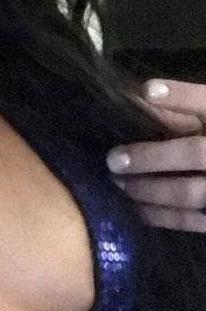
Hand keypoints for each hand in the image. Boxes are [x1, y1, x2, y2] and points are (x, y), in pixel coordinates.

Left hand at [106, 79, 205, 231]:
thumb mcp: (204, 119)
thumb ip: (182, 110)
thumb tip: (138, 97)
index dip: (180, 95)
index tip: (147, 90)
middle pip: (196, 153)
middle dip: (152, 157)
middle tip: (113, 159)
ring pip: (189, 192)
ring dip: (148, 189)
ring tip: (118, 183)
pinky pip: (189, 220)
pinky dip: (159, 216)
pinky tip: (134, 208)